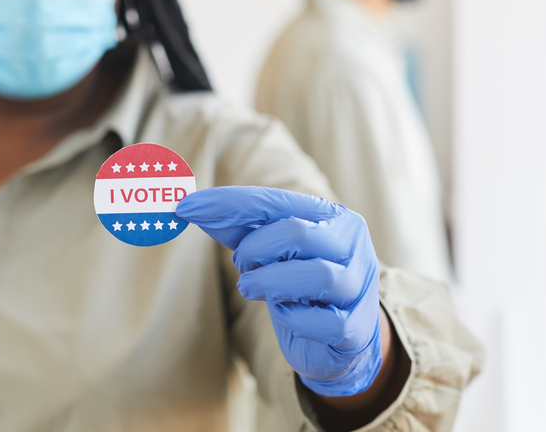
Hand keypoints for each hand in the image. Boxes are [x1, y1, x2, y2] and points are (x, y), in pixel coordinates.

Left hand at [177, 186, 383, 395]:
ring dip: (270, 283)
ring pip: (317, 275)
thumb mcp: (270, 254)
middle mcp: (353, 244)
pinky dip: (295, 320)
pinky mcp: (357, 328)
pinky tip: (288, 317)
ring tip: (253, 289)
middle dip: (255, 251)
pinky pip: (324, 322)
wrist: (340, 342)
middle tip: (242, 266)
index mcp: (331, 217)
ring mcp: (360, 286)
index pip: (275, 202)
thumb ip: (238, 230)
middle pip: (296, 234)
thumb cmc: (300, 287)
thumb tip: (190, 206)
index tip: (185, 207)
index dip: (227, 204)